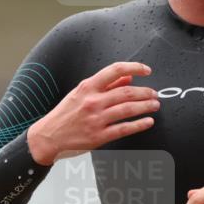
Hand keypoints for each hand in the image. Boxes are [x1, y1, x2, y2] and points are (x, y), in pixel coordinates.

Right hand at [26, 61, 158, 164]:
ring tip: (154, 105)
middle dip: (145, 92)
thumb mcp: (80, 93)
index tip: (146, 70)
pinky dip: (139, 124)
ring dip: (145, 106)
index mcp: (87, 87)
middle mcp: (92, 101)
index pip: (115, 70)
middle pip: (126, 92)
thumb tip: (128, 76)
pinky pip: (124, 128)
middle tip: (155, 94)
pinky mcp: (99, 136)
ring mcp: (96, 119)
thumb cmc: (64, 114)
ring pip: (128, 109)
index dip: (134, 67)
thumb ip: (105, 85)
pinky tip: (148, 122)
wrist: (48, 136)